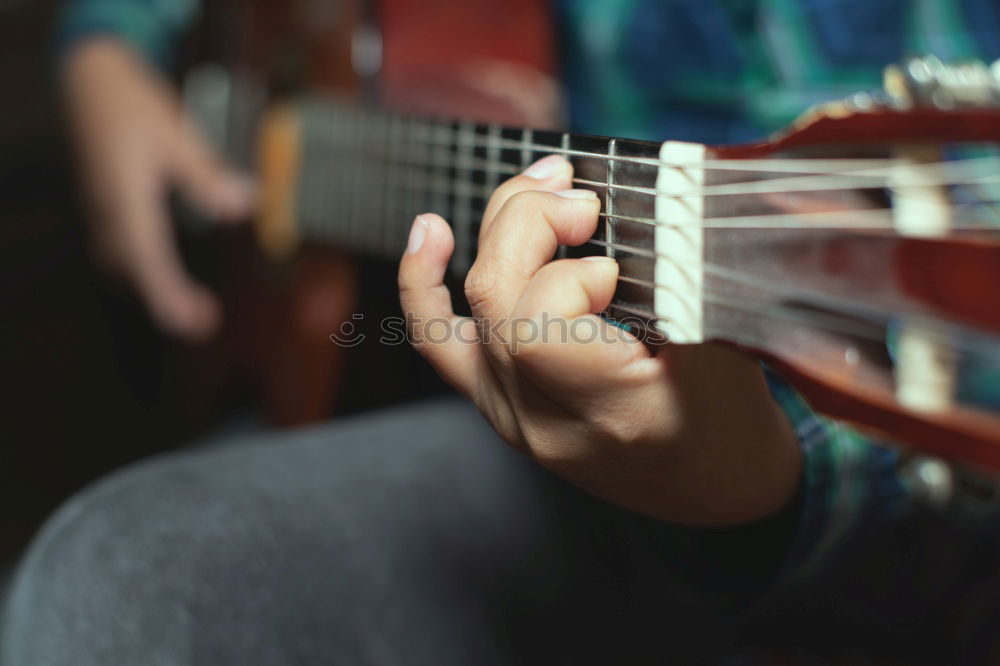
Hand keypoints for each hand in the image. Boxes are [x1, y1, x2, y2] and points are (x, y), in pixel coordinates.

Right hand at [63, 39, 254, 340]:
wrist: (90, 77)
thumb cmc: (132, 103)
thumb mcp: (176, 136)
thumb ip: (207, 175)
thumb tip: (242, 204)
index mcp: (126, 200)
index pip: (148, 261)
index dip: (169, 296)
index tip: (191, 321)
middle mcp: (109, 211)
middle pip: (136, 270)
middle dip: (168, 299)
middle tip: (204, 321)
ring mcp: (102, 207)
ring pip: (125, 261)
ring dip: (156, 284)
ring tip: (191, 304)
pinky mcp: (105, 201)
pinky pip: (121, 245)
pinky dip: (145, 264)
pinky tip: (163, 268)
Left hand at [398, 155, 801, 525]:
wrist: (708, 487)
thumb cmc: (728, 417)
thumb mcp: (731, 350)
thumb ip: (685, 282)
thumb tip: (653, 197)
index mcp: (614, 416)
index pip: (537, 332)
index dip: (568, 276)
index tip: (617, 268)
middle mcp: (547, 424)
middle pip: (496, 301)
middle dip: (530, 224)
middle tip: (586, 202)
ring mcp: (511, 417)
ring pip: (468, 307)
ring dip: (501, 230)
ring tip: (545, 187)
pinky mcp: (495, 403)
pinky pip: (438, 342)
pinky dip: (423, 284)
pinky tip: (430, 232)